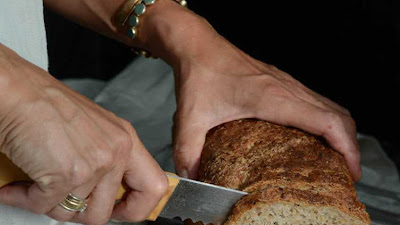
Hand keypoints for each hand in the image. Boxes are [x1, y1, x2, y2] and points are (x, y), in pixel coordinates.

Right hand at [0, 45, 167, 223]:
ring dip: (50, 203)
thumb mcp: (95, 130)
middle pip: (106, 212)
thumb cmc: (48, 107)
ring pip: (73, 212)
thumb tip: (108, 192)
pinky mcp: (68, 174)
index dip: (137, 209)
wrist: (17, 92)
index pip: (154, 187)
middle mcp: (116, 152)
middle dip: (78, 213)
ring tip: (38, 182)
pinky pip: (45, 206)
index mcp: (126, 141)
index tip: (121, 211)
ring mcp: (95, 164)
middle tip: (64, 200)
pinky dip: (26, 199)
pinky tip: (20, 185)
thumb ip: (107, 159)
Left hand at [169, 21, 360, 180]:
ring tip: (336, 157)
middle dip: (350, 144)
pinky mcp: (280, 81)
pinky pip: (315, 100)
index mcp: (273, 98)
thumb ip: (188, 150)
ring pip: (330, 106)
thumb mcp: (190, 118)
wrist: (197, 46)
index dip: (347, 147)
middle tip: (346, 171)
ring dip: (340, 131)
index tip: (352, 169)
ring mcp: (286, 83)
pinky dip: (325, 119)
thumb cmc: (199, 75)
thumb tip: (190, 177)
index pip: (327, 122)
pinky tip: (314, 134)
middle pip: (338, 115)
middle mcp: (286, 88)